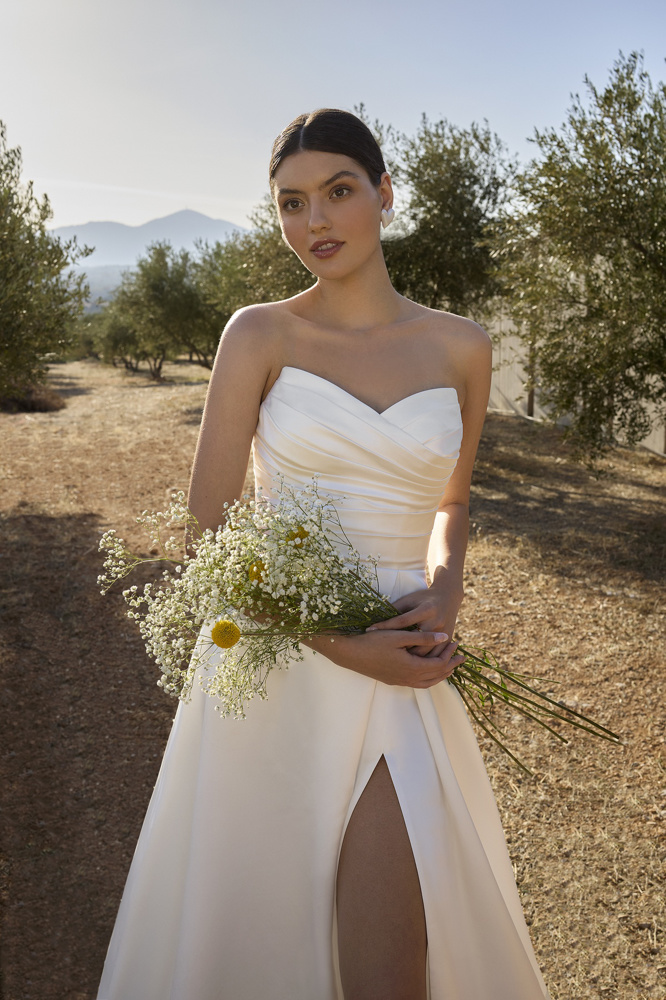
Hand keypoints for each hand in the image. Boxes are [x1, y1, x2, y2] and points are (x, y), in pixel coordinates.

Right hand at [304, 627, 461, 688]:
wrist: (349, 654)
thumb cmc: (373, 640)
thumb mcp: (400, 635)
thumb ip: (424, 637)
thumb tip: (445, 637)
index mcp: (412, 668)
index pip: (439, 664)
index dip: (449, 654)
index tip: (456, 642)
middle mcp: (408, 678)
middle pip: (436, 676)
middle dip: (450, 665)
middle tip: (460, 656)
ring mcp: (400, 681)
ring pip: (428, 683)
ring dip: (441, 674)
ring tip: (449, 665)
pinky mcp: (393, 681)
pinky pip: (418, 684)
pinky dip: (429, 678)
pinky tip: (429, 670)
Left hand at [365, 585, 464, 664]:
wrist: (448, 598)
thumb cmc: (424, 598)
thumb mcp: (410, 599)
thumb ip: (395, 609)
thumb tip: (376, 616)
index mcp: (426, 610)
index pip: (402, 620)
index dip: (386, 625)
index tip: (370, 630)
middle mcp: (436, 622)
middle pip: (415, 641)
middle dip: (398, 648)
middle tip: (380, 654)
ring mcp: (444, 633)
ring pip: (425, 653)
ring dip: (410, 659)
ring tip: (393, 663)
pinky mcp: (447, 641)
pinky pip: (434, 656)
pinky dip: (422, 662)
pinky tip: (409, 664)